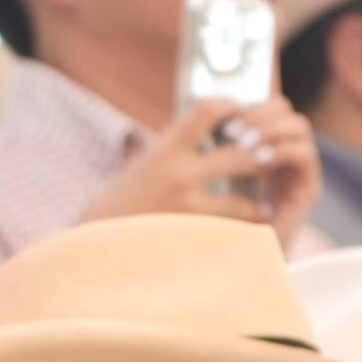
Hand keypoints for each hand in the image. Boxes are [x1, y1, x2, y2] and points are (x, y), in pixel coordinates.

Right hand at [82, 96, 321, 247]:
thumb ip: (156, 152)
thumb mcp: (132, 173)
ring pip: (242, 201)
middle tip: (271, 158)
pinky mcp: (193, 239)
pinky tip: (250, 237)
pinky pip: (231, 235)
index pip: (206, 111)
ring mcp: (187, 209)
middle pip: (240, 152)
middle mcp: (178, 175)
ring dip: (257, 204)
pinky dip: (243, 237)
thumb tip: (170, 133)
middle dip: (260, 154)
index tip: (240, 113)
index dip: (231, 106)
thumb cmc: (110, 213)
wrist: (91, 254)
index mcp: (162, 151)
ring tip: (263, 208)